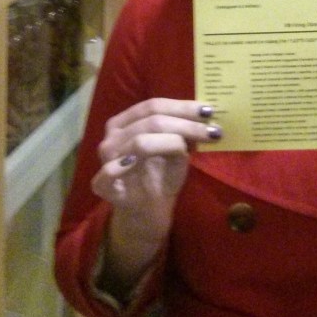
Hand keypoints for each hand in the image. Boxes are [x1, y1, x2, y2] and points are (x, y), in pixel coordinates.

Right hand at [92, 98, 221, 290]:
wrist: (147, 210)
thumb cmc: (160, 174)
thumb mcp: (175, 148)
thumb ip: (182, 131)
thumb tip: (205, 113)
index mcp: (125, 122)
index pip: (153, 106)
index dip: (181, 107)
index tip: (208, 111)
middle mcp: (112, 137)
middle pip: (152, 122)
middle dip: (185, 124)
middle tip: (213, 130)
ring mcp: (106, 160)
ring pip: (140, 142)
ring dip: (173, 140)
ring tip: (197, 144)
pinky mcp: (103, 185)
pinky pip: (111, 171)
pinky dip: (128, 165)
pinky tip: (141, 164)